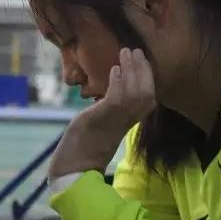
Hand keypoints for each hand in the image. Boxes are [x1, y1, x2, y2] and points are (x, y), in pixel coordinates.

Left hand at [50, 48, 155, 178]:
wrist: (72, 169)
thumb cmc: (84, 148)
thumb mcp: (100, 124)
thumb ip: (108, 110)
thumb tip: (108, 93)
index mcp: (127, 123)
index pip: (148, 99)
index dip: (148, 78)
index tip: (143, 60)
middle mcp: (126, 122)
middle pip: (148, 93)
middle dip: (144, 70)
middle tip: (136, 50)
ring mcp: (114, 122)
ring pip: (135, 93)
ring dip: (131, 70)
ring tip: (126, 53)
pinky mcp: (100, 121)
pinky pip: (117, 100)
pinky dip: (117, 82)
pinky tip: (114, 69)